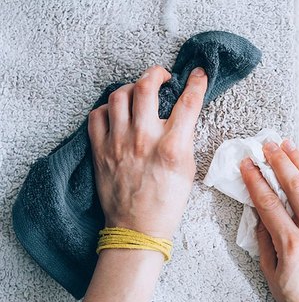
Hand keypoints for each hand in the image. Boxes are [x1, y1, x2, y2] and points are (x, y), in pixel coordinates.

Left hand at [88, 65, 207, 238]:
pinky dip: (107, 109)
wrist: (137, 229)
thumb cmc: (166, 202)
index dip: (196, 82)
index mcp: (171, 147)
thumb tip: (183, 111)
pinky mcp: (100, 150)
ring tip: (138, 93)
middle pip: (146, 86)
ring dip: (131, 88)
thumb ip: (184, 137)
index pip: (188, 102)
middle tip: (161, 76)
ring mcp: (118, 143)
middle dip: (156, 72)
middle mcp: (143, 140)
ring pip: (119, 95)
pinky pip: (97, 115)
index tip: (198, 74)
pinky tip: (117, 113)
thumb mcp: (188, 168)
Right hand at [240, 141, 298, 301]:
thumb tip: (258, 211)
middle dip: (278, 162)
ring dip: (298, 162)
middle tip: (266, 145)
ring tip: (286, 145)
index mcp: (292, 246)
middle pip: (294, 186)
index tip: (246, 164)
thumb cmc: (298, 300)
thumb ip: (263, 239)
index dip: (255, 180)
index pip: (268, 203)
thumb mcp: (270, 273)